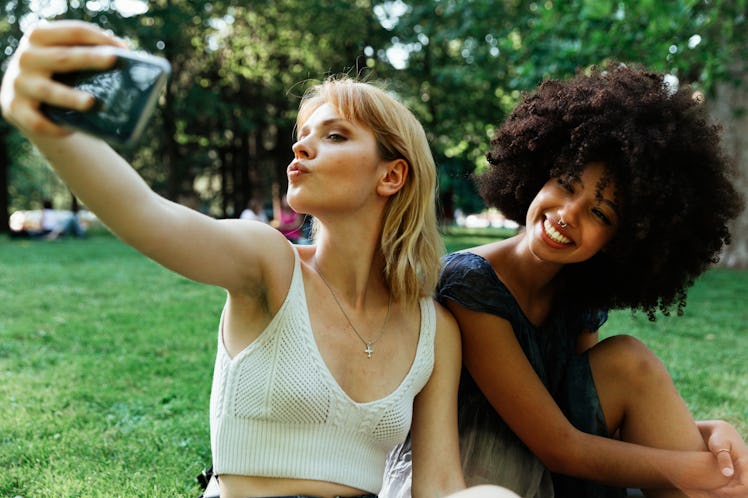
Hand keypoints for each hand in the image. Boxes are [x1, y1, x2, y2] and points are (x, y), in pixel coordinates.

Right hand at [0, 20, 124, 136]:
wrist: (27, 99)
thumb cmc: (59, 75)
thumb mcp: (65, 57)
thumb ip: (89, 52)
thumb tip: (128, 57)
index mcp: (40, 37)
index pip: (72, 32)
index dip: (99, 38)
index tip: (123, 49)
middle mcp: (26, 57)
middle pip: (62, 57)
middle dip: (89, 58)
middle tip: (113, 60)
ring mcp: (19, 84)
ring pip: (48, 91)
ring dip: (70, 97)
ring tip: (92, 102)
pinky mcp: (16, 109)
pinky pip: (37, 122)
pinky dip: (54, 127)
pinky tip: (71, 131)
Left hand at [702, 420, 747, 495]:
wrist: (720, 431)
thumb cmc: (718, 437)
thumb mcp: (718, 445)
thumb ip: (723, 459)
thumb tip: (728, 474)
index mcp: (746, 463)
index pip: (745, 486)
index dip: (732, 492)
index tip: (716, 491)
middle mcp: (746, 469)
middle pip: (744, 490)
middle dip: (730, 494)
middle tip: (712, 493)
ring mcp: (743, 472)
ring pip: (740, 489)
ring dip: (728, 493)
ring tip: (711, 491)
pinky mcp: (737, 472)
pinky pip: (735, 485)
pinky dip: (727, 489)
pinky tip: (713, 488)